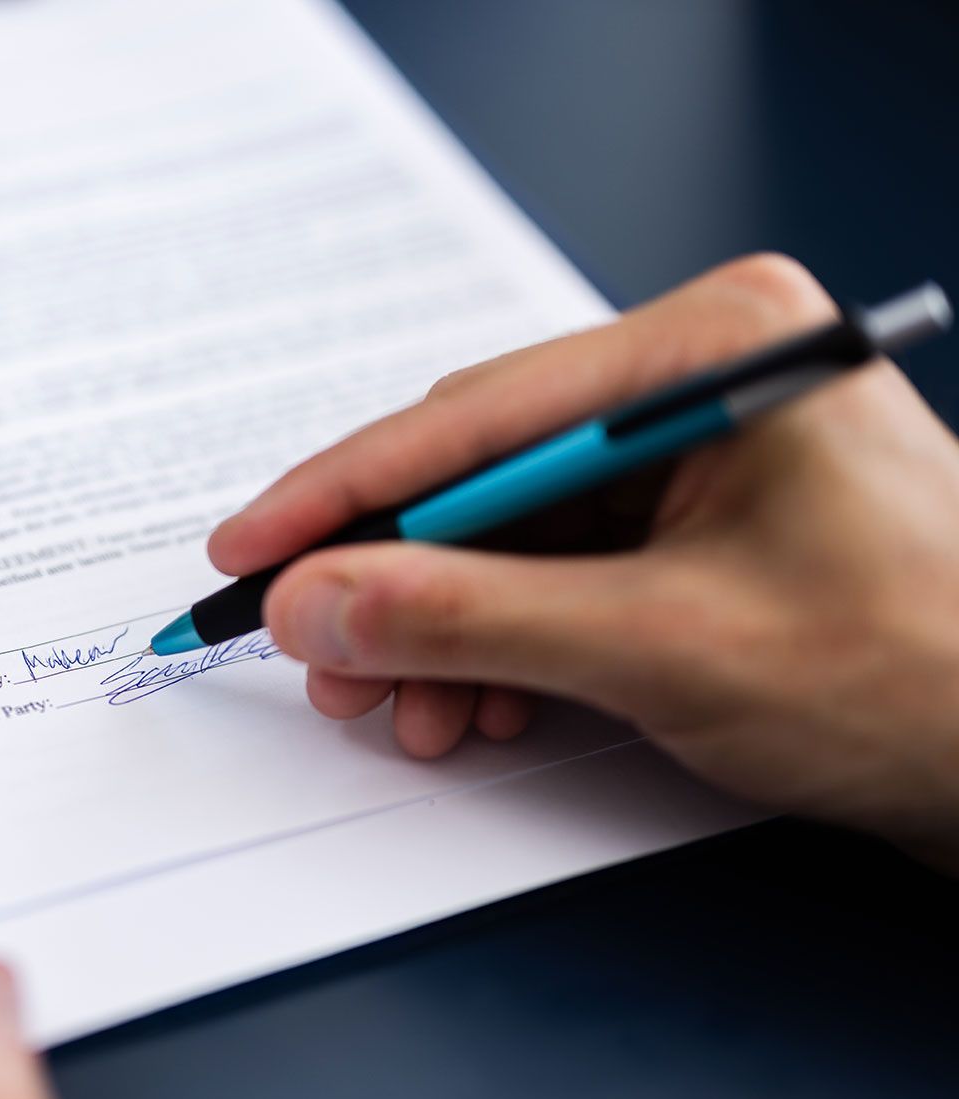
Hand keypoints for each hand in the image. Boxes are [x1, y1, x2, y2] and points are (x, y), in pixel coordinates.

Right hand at [211, 254, 958, 864]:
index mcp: (715, 346)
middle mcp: (699, 379)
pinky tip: (476, 703)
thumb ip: (467, 618)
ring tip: (403, 711)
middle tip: (319, 659)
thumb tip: (316, 604)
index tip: (247, 549)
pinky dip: (501, 644)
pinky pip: (555, 572)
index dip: (342, 492)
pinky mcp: (695, 521)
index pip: (478, 418)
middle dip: (391, 581)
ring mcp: (697, 450)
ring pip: (506, 535)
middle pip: (481, 474)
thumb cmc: (917, 678)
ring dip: (441, 629)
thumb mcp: (661, 647)